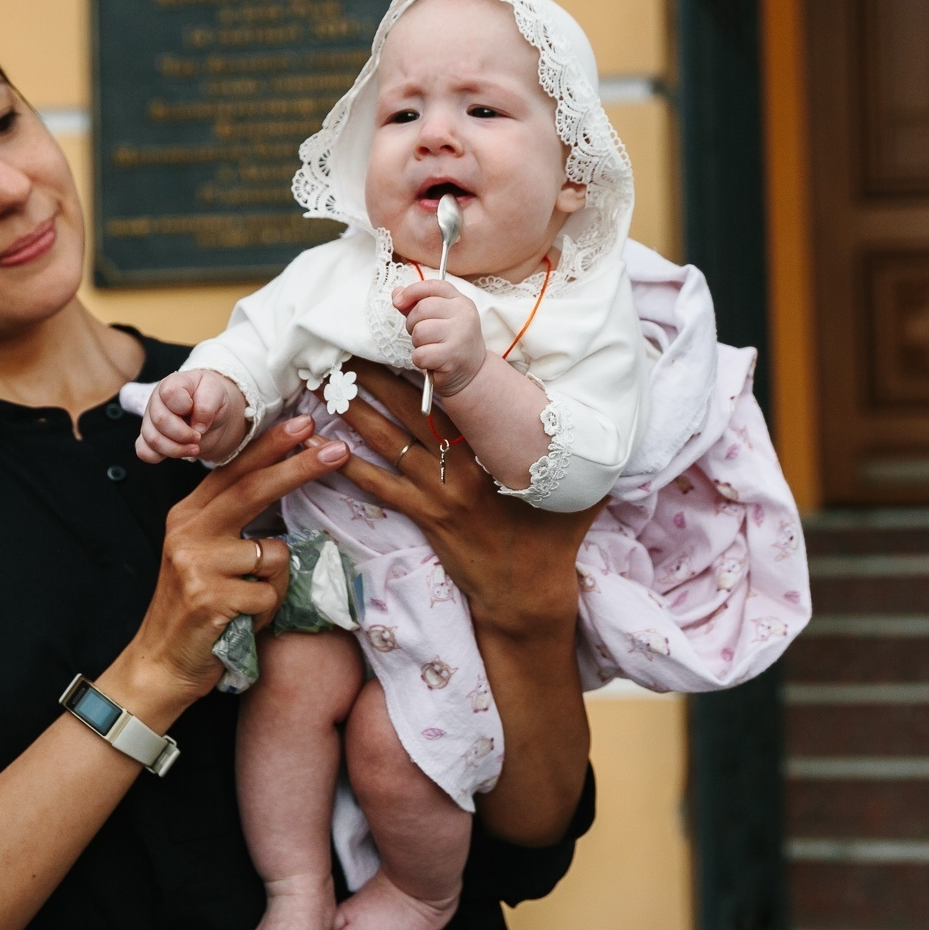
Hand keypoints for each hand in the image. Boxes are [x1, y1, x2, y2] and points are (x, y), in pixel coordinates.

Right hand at [113, 415, 350, 714]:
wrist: (160, 662)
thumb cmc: (194, 610)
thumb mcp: (203, 555)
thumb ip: (232, 523)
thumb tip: (282, 485)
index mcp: (188, 516)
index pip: (234, 470)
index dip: (270, 446)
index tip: (304, 425)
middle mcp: (189, 532)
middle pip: (253, 489)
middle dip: (299, 466)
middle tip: (337, 451)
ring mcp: (197, 563)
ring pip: (272, 553)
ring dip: (274, 583)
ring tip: (246, 602)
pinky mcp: (210, 597)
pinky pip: (269, 594)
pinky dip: (264, 611)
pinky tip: (239, 621)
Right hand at [137, 368, 248, 463]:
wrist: (213, 416)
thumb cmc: (212, 400)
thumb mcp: (217, 393)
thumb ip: (207, 404)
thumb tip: (197, 426)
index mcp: (173, 384)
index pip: (169, 393)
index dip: (184, 406)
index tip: (199, 412)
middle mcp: (157, 401)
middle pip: (160, 420)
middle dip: (183, 434)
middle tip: (198, 437)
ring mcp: (150, 420)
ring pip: (152, 439)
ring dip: (176, 449)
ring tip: (194, 448)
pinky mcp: (150, 438)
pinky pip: (144, 451)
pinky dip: (160, 456)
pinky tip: (177, 452)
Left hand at [329, 362, 597, 638]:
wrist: (527, 592)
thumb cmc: (551, 536)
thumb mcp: (573, 486)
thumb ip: (575, 448)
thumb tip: (605, 409)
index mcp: (494, 448)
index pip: (456, 396)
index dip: (426, 365)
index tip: (403, 337)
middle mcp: (462, 465)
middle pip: (411, 410)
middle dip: (376, 377)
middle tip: (346, 348)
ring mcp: (439, 493)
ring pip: (389, 443)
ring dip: (355, 413)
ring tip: (326, 387)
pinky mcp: (424, 518)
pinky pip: (380, 487)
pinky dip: (350, 467)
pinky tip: (324, 450)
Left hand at [392, 279, 487, 399]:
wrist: (472, 372)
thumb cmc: (451, 343)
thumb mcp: (438, 319)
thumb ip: (417, 305)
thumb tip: (396, 293)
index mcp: (460, 301)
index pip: (433, 286)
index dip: (411, 291)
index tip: (398, 301)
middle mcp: (464, 314)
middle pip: (422, 309)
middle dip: (412, 324)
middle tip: (423, 336)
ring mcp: (460, 334)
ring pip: (419, 331)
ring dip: (417, 343)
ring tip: (430, 348)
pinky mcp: (453, 356)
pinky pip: (420, 354)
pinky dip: (420, 360)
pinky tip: (432, 361)